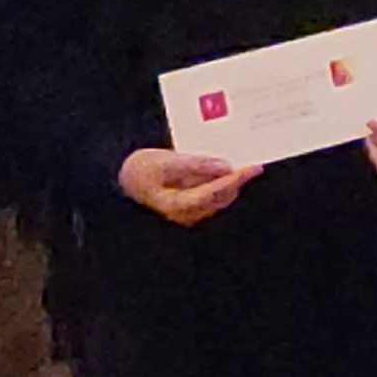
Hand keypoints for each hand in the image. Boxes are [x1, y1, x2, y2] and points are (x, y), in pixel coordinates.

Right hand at [118, 146, 257, 226]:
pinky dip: (221, 185)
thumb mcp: (162, 161)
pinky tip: (224, 172)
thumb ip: (194, 164)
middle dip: (237, 182)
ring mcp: (188, 215)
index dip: (236, 179)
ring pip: (219, 199)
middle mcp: (185, 215)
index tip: (253, 168)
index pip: (215, 192)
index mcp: (177, 205)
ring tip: (243, 166)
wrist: (123, 182)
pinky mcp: (190, 209)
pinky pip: (212, 198)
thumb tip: (224, 166)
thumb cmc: (138, 172)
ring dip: (231, 184)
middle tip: (254, 165)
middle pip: (221, 197)